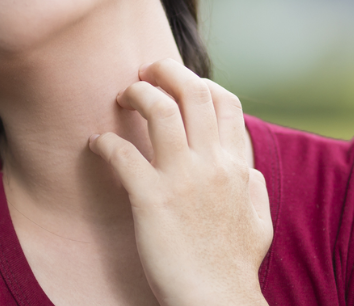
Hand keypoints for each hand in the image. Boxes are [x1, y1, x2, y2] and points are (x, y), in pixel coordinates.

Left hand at [88, 59, 272, 305]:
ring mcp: (181, 178)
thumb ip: (253, 189)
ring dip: (135, 94)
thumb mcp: (259, 221)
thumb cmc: (234, 267)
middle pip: (192, 91)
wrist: (216, 300)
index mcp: (236, 166)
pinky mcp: (151, 198)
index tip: (180, 85)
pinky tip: (95, 145)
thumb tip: (247, 170)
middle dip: (165, 70)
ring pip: (158, 108)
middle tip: (145, 72)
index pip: (225, 102)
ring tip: (120, 96)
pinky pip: (122, 153)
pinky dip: (104, 142)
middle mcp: (211, 163)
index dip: (200, 83)